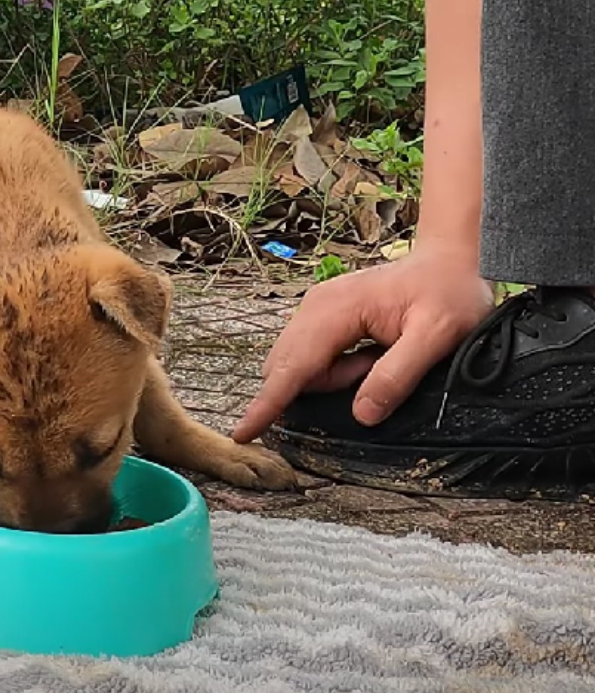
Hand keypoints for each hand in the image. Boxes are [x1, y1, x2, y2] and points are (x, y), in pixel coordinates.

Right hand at [233, 247, 493, 442]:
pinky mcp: (321, 314)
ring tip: (376, 358)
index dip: (268, 402)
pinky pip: (311, 355)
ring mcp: (315, 308)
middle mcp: (315, 306)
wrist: (449, 260)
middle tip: (374, 368)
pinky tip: (367, 354)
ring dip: (331, 377)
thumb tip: (362, 414)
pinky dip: (333, 368)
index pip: (294, 366)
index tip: (242, 432)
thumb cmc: (448, 293)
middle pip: (290, 366)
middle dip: (322, 386)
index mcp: (337, 309)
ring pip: (299, 363)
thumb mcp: (438, 336)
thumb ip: (397, 375)